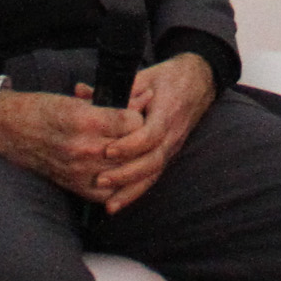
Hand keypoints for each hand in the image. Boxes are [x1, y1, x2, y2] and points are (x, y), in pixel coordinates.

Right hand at [0, 88, 133, 197]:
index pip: (132, 122)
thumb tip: (146, 97)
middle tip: (136, 130)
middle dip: (139, 137)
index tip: (134, 113)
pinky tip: (119, 170)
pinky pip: (111, 191)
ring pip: (126, 169)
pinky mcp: (76, 186)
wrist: (12, 133)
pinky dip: (119, 182)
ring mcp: (80, 170)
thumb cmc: (43, 110)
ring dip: (131, 159)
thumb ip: (113, 101)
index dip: (137, 116)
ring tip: (131, 148)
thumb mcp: (77, 99)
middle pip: (132, 147)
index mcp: (84, 120)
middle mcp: (84, 148)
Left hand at [89, 52, 218, 213]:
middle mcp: (172, 134)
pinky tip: (119, 203)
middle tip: (100, 179)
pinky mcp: (169, 154)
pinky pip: (154, 176)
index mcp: (167, 112)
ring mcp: (172, 146)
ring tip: (108, 204)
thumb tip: (80, 92)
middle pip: (153, 161)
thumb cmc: (169, 77)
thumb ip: (115, 88)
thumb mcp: (144, 76)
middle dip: (126, 174)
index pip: (150, 135)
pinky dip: (137, 191)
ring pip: (154, 174)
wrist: (200, 83)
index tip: (107, 150)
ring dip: (131, 190)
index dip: (129, 145)